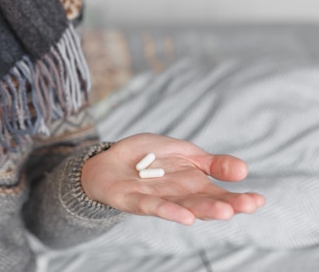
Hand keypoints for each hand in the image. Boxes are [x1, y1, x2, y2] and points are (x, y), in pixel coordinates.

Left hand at [80, 133, 265, 224]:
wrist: (109, 159)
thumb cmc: (149, 158)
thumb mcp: (184, 152)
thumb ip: (211, 162)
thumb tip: (243, 169)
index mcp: (193, 184)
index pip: (219, 194)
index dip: (238, 198)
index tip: (258, 200)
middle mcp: (179, 196)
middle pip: (205, 204)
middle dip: (226, 205)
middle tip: (247, 205)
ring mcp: (158, 200)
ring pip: (183, 208)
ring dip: (203, 210)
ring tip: (224, 211)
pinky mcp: (134, 201)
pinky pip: (152, 207)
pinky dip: (169, 211)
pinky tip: (185, 216)